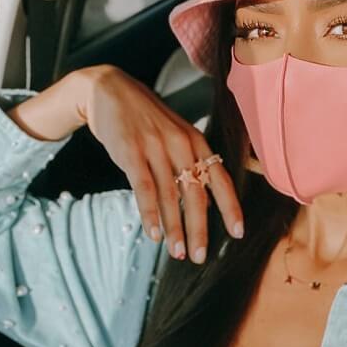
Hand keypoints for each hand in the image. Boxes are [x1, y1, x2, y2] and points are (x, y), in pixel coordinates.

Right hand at [8, 65, 244, 263]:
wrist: (109, 90)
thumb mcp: (176, 136)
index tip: (238, 233)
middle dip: (199, 229)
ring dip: (175, 228)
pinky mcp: (131, 152)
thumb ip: (192, 167)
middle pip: (196, 194)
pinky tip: (154, 234)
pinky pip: (144, 188)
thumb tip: (208, 203)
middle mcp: (181, 145)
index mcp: (197, 142)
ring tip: (178, 254)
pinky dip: (150, 214)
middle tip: (200, 257)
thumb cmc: (146, 120)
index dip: (230, 207)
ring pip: (170, 196)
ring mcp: (155, 148)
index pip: (221, 179)